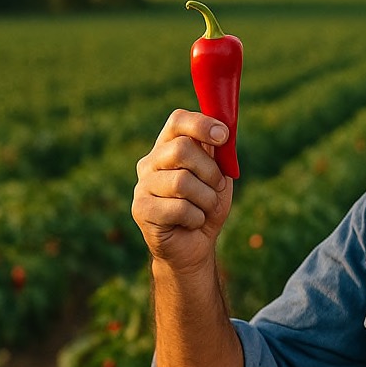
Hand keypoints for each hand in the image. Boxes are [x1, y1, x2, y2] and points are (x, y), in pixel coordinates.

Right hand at [132, 109, 233, 271]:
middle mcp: (150, 162)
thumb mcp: (218, 178)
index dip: (201, 124)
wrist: (194, 245)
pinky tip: (191, 222)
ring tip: (204, 209)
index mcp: (168, 148)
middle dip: (210, 171)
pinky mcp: (141, 209)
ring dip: (206, 199)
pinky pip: (179, 208)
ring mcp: (142, 185)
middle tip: (216, 187)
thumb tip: (224, 130)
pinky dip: (196, 218)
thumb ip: (219, 154)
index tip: (223, 135)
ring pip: (182, 182)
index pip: (177, 121)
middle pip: (181, 149)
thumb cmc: (206, 207)